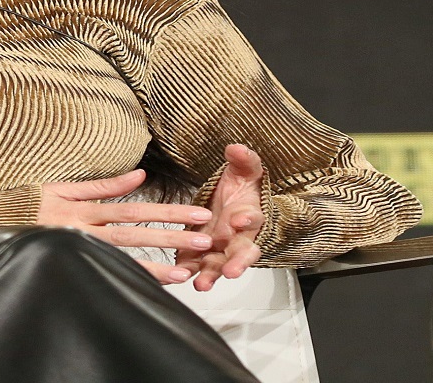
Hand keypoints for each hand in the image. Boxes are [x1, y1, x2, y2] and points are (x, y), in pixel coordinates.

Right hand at [37, 169, 215, 284]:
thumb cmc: (27, 206)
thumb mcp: (62, 188)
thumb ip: (102, 184)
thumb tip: (139, 174)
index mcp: (84, 209)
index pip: (134, 209)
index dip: (167, 211)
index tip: (197, 213)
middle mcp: (84, 232)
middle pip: (135, 234)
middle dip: (172, 236)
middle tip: (205, 239)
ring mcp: (77, 251)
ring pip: (122, 259)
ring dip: (155, 266)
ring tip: (186, 271)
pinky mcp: (71, 265)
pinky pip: (104, 273)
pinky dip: (131, 279)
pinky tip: (154, 285)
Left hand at [176, 144, 265, 291]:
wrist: (232, 203)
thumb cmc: (242, 190)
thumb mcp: (244, 171)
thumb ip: (243, 160)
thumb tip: (236, 148)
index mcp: (249, 215)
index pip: (253, 219)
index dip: (247, 221)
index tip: (239, 220)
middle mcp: (238, 237)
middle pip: (242, 252)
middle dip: (237, 262)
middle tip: (231, 271)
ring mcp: (221, 248)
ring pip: (219, 265)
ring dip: (211, 275)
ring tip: (202, 285)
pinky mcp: (202, 253)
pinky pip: (196, 265)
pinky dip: (189, 271)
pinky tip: (179, 277)